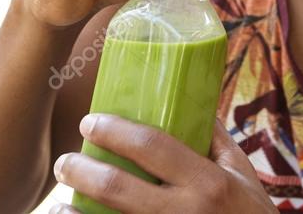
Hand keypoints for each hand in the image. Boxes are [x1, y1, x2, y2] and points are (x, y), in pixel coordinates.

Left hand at [50, 114, 276, 213]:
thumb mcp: (243, 175)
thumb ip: (217, 140)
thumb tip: (192, 100)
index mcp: (209, 182)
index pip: (153, 146)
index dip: (115, 131)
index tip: (90, 121)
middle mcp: (187, 212)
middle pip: (120, 188)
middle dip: (83, 170)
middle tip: (66, 159)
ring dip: (74, 213)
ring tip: (59, 201)